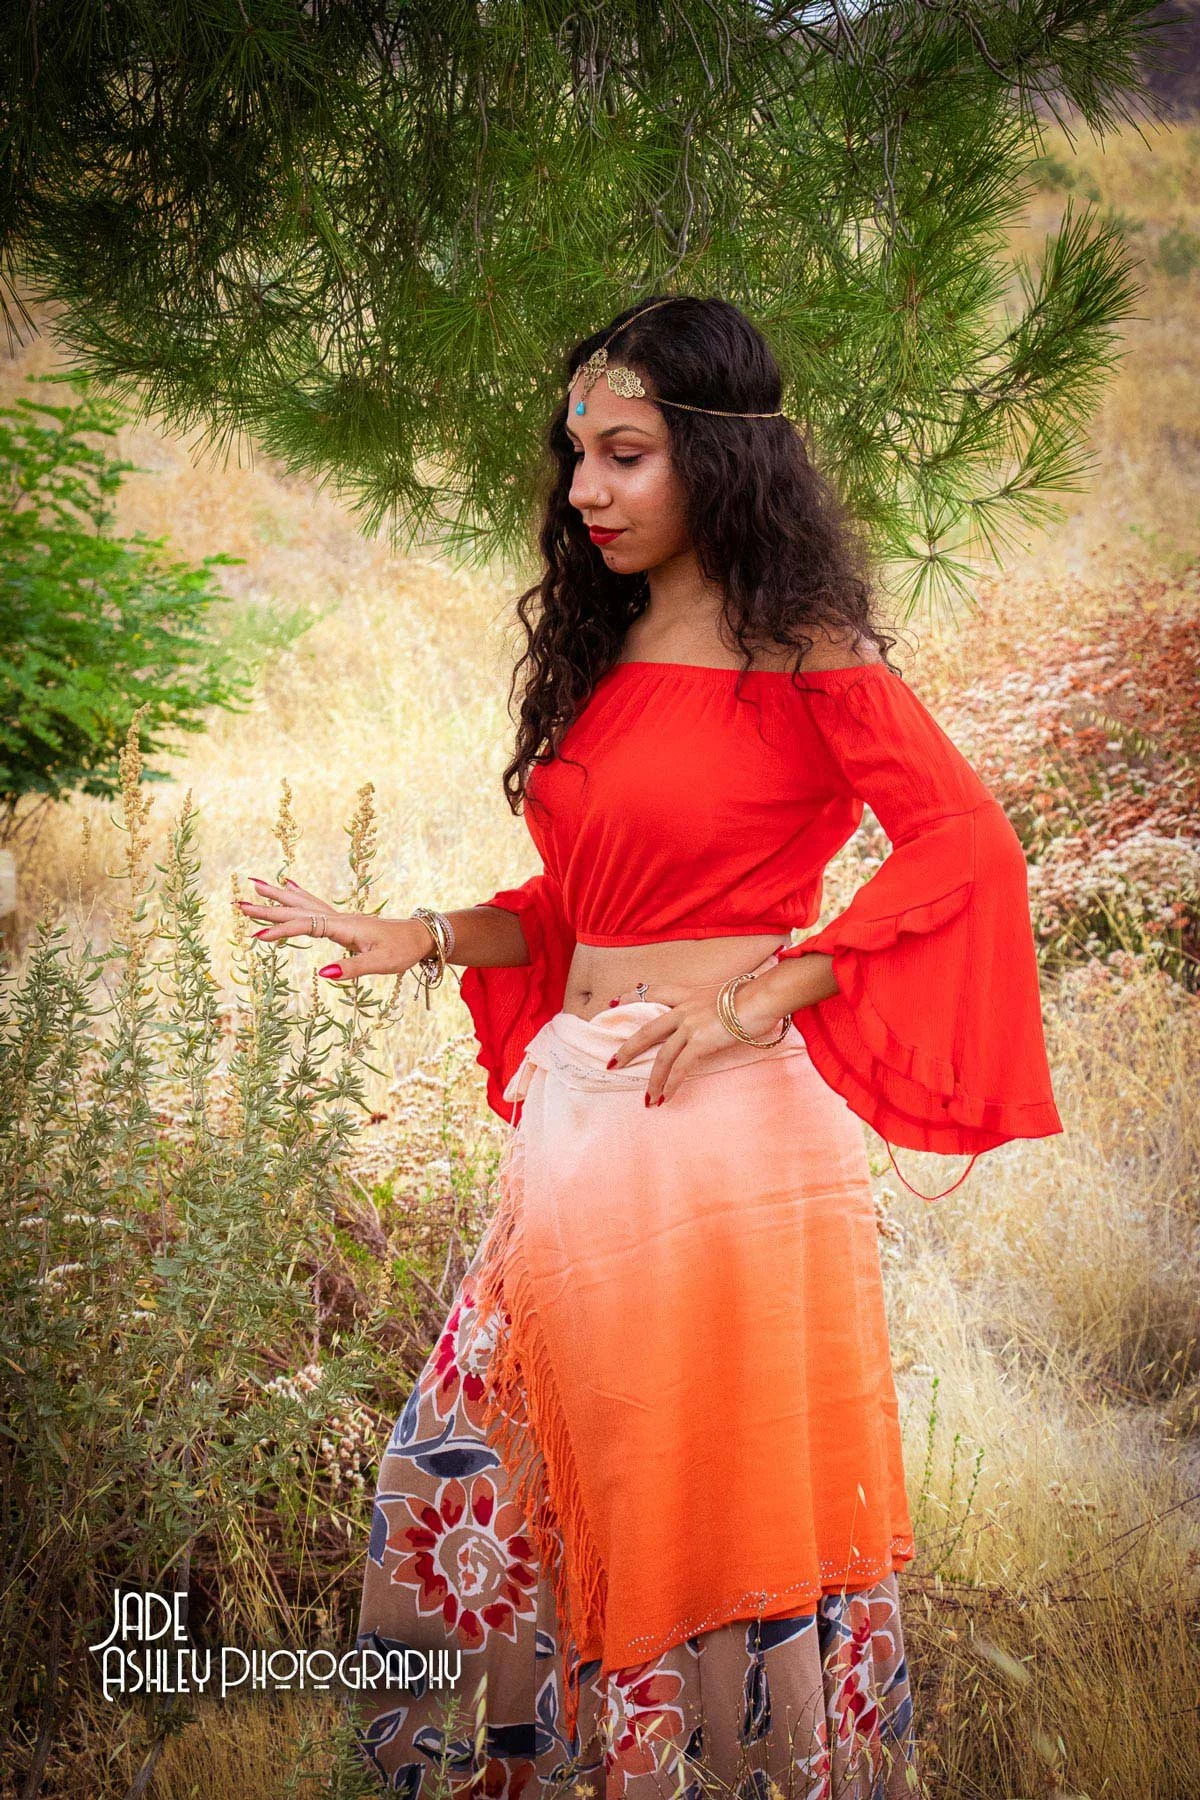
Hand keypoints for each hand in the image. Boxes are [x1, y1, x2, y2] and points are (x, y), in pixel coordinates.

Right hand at [236, 876, 431, 978]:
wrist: (420, 936)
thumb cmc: (402, 951)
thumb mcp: (380, 964)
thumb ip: (351, 968)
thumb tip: (322, 974)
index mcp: (344, 927)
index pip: (306, 926)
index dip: (282, 931)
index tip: (257, 936)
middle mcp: (338, 917)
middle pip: (298, 910)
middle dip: (268, 909)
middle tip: (239, 904)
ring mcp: (340, 917)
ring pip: (303, 903)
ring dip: (278, 897)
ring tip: (254, 884)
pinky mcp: (343, 921)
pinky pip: (314, 904)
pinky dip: (298, 895)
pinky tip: (288, 886)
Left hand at [606, 974, 790, 1106]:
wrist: (762, 998)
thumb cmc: (751, 998)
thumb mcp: (724, 997)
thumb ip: (711, 1008)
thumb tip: (714, 1020)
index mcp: (687, 996)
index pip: (652, 992)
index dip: (631, 996)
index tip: (613, 1001)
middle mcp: (684, 1009)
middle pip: (647, 1030)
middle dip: (627, 1049)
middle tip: (612, 1063)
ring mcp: (691, 1025)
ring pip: (662, 1056)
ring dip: (653, 1080)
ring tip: (647, 1099)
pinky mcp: (701, 1041)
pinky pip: (681, 1067)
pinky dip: (672, 1084)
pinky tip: (667, 1098)